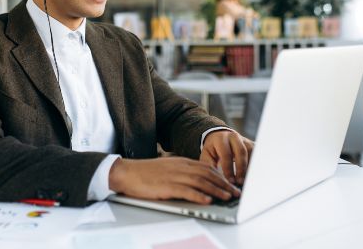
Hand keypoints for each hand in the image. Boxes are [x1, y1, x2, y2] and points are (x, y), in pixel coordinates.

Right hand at [109, 157, 239, 204]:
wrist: (127, 172)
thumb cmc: (146, 173)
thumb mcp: (167, 168)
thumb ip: (182, 171)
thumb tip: (197, 180)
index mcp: (181, 162)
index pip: (207, 167)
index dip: (221, 176)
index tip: (231, 184)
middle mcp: (180, 167)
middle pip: (208, 174)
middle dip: (224, 184)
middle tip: (235, 193)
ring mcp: (174, 176)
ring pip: (201, 182)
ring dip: (216, 190)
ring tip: (227, 197)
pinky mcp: (167, 186)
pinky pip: (186, 191)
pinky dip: (199, 196)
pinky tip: (207, 200)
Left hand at [200, 130, 253, 184]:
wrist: (220, 136)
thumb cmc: (213, 149)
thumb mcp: (207, 155)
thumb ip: (210, 166)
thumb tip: (215, 181)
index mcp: (221, 139)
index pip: (226, 154)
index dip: (228, 168)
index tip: (230, 181)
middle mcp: (234, 137)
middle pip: (241, 152)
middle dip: (241, 168)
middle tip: (240, 182)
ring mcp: (245, 140)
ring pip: (251, 153)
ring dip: (250, 168)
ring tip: (247, 181)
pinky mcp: (252, 144)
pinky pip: (257, 155)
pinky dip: (255, 166)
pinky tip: (252, 176)